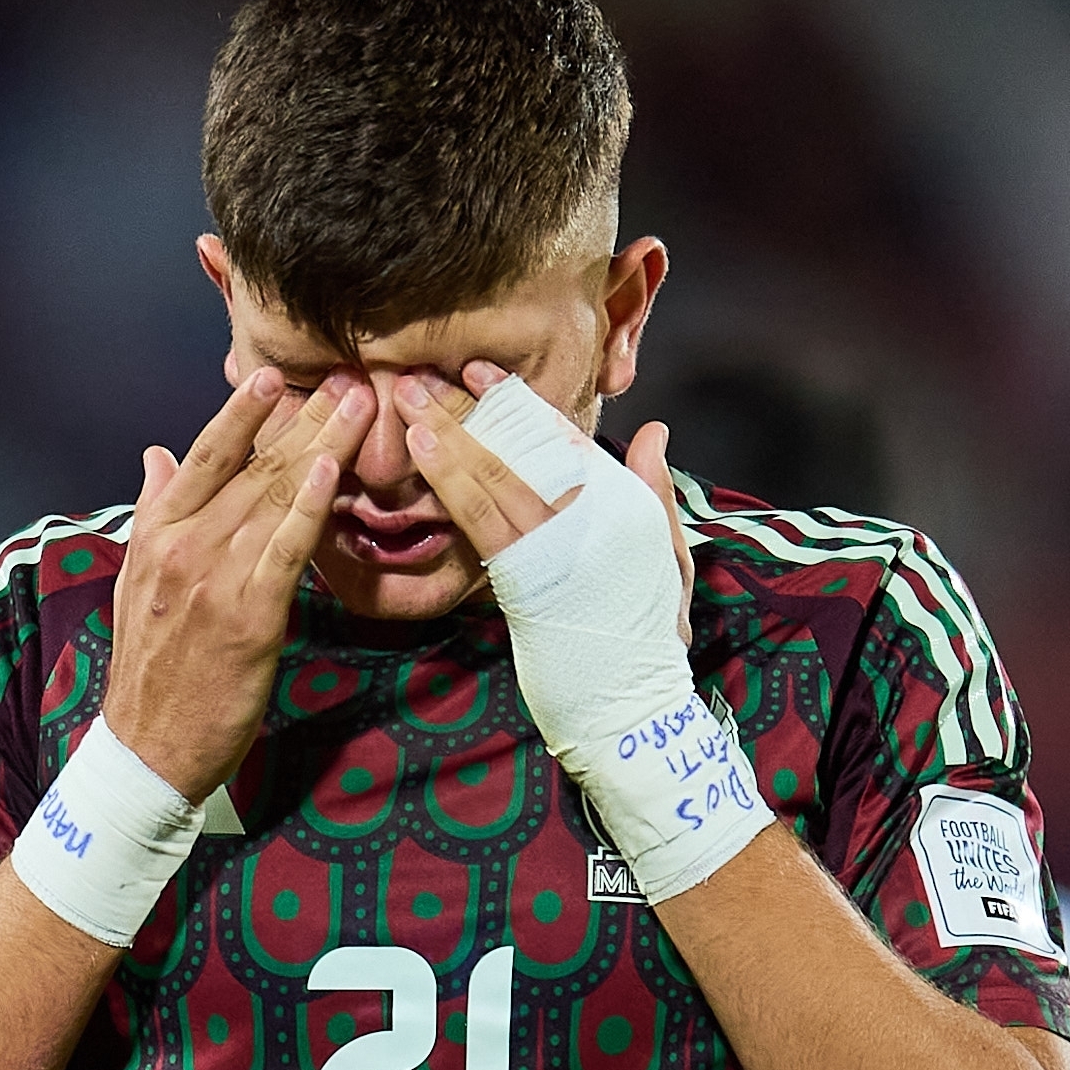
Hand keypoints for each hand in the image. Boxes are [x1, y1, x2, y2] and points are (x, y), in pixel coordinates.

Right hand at [97, 370, 364, 800]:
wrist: (148, 748)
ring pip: (273, 497)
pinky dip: (309, 508)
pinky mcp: (248, 616)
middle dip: (304, 420)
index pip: (203, 458)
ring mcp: (215, 578)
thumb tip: (156, 455)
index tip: (273, 375)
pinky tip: (333, 472)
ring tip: (359, 407)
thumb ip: (153, 513)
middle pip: (252, 469)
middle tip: (347, 378)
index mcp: (157, 535)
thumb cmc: (151, 670)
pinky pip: (285, 550)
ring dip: (321, 446)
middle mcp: (183, 546)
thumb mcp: (136, 582)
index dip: (240, 414)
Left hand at [397, 365, 768, 901]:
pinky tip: (421, 451)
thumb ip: (651, 488)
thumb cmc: (650, 628)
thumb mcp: (665, 553)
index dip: (514, 401)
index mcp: (620, 500)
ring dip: (444, 431)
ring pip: (492, 472)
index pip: (558, 436)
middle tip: (417, 372)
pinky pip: (479, 517)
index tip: (477, 371)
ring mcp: (558, 542)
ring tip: (404, 398)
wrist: (635, 697)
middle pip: (515, 446)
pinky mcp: (527, 576)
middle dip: (463, 407)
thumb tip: (652, 431)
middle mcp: (590, 512)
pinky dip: (449, 479)